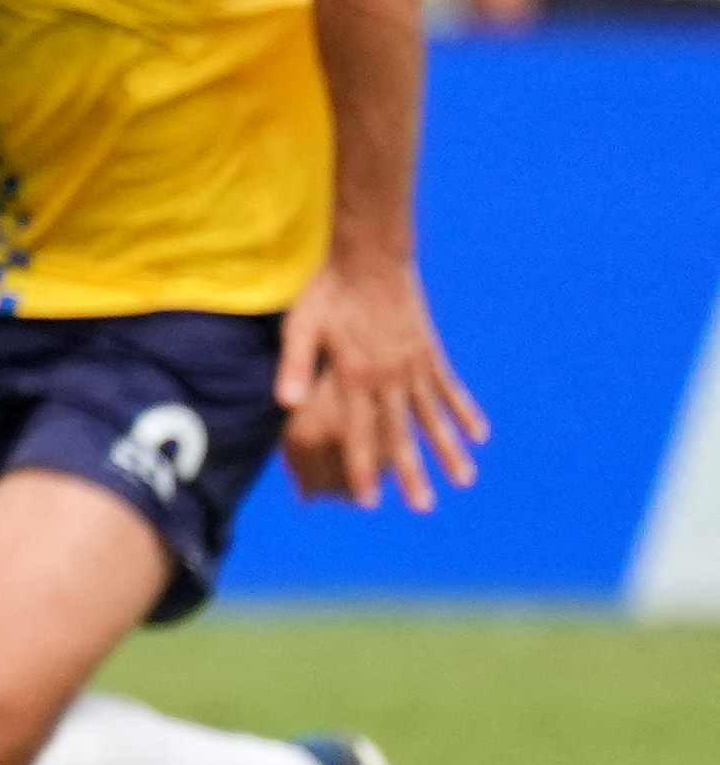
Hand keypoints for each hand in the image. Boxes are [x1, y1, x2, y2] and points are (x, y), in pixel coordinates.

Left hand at [278, 255, 485, 511]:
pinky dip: (465, 412)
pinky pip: (451, 388)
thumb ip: (295, 366)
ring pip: (432, 417)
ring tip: (466, 481)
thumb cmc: (329, 292)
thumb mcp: (301, 327)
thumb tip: (284, 404)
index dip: (363, 469)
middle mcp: (390, 377)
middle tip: (424, 509)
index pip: (359, 433)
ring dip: (448, 450)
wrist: (370, 256)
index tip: (370, 503)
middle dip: (411, 474)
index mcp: (355, 376)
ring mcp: (415, 366)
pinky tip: (481, 436)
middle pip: (401, 433)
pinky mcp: (430, 352)